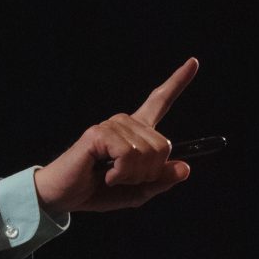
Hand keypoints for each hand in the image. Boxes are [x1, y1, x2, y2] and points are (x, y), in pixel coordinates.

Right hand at [33, 58, 199, 215]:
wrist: (64, 197)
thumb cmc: (98, 192)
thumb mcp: (137, 192)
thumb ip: (161, 181)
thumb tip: (186, 168)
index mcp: (137, 132)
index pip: (160, 101)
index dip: (178, 82)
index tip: (194, 62)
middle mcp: (126, 122)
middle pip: (163, 146)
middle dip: (149, 173)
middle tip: (124, 178)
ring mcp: (112, 125)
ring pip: (146, 153)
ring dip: (132, 175)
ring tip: (111, 177)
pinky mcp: (99, 133)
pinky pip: (128, 154)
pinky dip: (120, 173)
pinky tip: (104, 174)